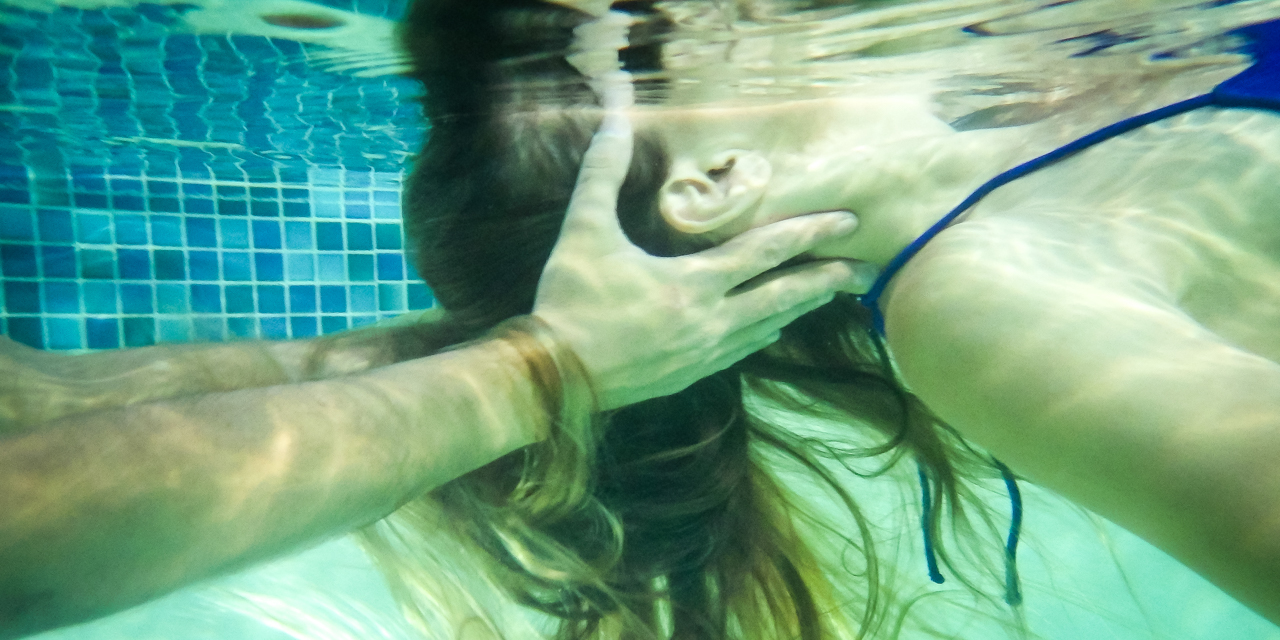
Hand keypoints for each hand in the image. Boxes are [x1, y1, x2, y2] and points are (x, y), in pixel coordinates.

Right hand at [533, 78, 877, 409]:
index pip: (765, 253)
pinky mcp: (690, 376)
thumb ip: (603, 172)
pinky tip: (774, 326)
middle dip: (826, 279)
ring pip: (768, 327)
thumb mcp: (583, 231)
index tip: (848, 221)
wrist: (551, 378)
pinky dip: (766, 332)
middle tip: (865, 267)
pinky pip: (743, 351)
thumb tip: (611, 115)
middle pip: (783, 296)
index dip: (809, 233)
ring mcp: (703, 355)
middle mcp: (710, 322)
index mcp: (692, 284)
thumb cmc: (568, 301)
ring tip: (829, 293)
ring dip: (800, 307)